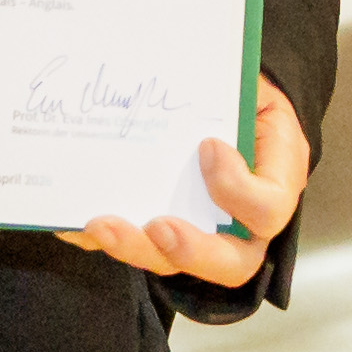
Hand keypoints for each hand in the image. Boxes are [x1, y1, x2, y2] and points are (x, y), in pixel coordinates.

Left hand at [69, 84, 311, 289]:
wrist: (226, 103)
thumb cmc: (242, 95)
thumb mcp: (255, 87)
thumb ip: (239, 96)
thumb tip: (197, 103)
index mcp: (277, 182)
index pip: (269, 209)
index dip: (238, 190)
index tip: (207, 146)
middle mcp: (245, 224)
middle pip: (230, 263)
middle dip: (190, 250)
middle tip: (156, 226)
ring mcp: (203, 234)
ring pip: (175, 263)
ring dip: (136, 248)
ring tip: (100, 224)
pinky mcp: (163, 234)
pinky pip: (136, 247)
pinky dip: (104, 239)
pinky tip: (74, 222)